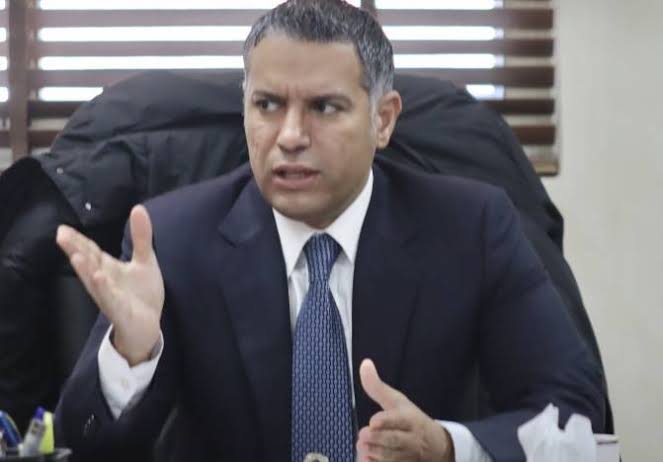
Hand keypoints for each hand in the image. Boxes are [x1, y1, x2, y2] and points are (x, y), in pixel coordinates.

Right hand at [56, 205, 164, 365]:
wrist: (148, 326)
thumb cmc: (141, 293)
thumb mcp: (145, 260)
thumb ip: (141, 236)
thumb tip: (138, 207)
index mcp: (107, 268)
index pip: (91, 251)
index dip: (78, 240)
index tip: (63, 228)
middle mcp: (104, 282)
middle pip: (88, 264)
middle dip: (75, 250)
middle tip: (61, 235)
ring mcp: (111, 297)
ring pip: (95, 283)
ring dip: (86, 270)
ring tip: (76, 256)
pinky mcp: (121, 312)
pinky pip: (112, 300)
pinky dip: (106, 290)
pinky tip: (100, 278)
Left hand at [357, 359, 453, 461]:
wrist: (436, 446)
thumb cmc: (410, 420)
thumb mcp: (396, 401)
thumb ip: (377, 386)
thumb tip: (364, 363)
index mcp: (409, 419)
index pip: (399, 420)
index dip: (386, 421)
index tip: (374, 421)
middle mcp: (410, 439)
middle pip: (394, 440)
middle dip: (378, 438)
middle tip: (363, 435)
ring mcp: (407, 456)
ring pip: (391, 457)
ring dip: (374, 453)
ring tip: (362, 447)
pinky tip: (366, 459)